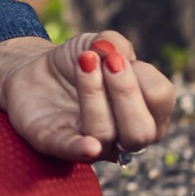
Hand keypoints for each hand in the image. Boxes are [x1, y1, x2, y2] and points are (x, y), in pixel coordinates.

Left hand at [0, 32, 175, 164]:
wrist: (34, 71)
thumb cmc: (78, 62)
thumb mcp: (99, 44)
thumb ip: (115, 45)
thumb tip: (115, 53)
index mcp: (145, 111)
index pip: (160, 99)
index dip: (143, 75)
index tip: (118, 55)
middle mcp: (123, 136)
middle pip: (141, 131)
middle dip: (126, 93)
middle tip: (109, 62)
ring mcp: (90, 144)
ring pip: (105, 134)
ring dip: (94, 94)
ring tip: (84, 62)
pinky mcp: (53, 143)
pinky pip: (70, 152)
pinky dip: (81, 149)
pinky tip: (90, 145)